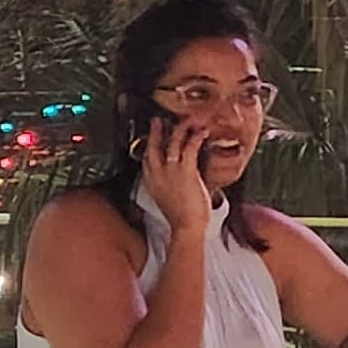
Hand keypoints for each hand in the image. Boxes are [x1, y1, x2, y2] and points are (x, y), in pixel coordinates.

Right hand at [138, 115, 214, 240]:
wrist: (186, 227)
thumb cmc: (181, 219)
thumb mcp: (168, 201)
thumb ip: (168, 188)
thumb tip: (176, 182)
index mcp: (152, 183)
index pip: (146, 159)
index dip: (148, 146)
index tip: (151, 137)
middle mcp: (158, 174)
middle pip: (153, 146)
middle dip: (156, 131)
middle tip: (158, 120)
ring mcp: (171, 171)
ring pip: (172, 142)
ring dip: (179, 129)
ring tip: (185, 121)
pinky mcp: (186, 170)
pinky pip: (190, 147)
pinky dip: (196, 137)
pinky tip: (201, 132)